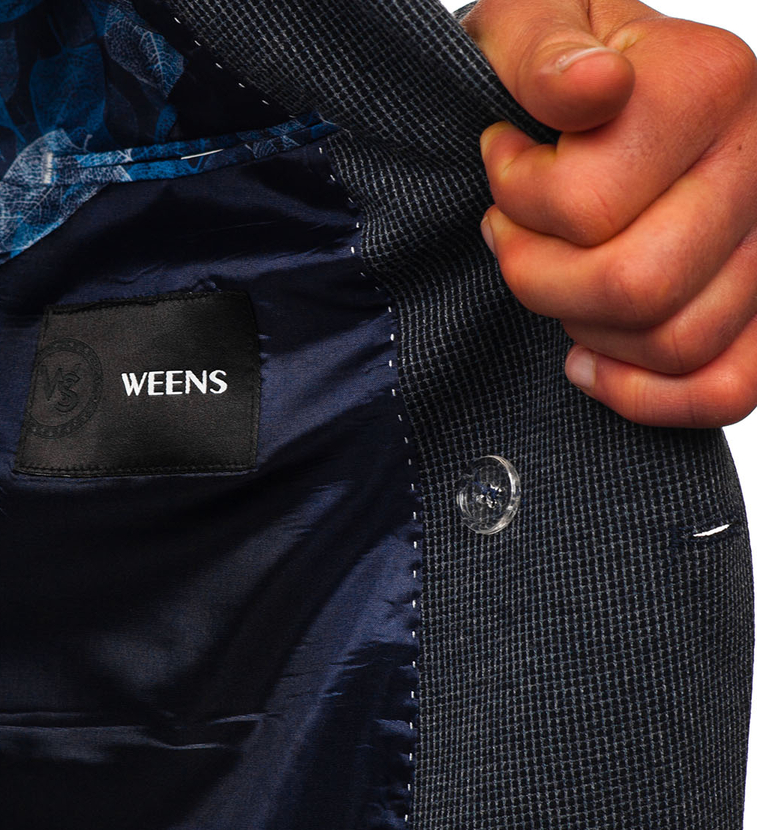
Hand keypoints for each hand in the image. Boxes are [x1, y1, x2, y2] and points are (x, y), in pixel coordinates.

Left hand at [463, 0, 756, 426]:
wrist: (608, 83)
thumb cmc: (566, 61)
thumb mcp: (531, 21)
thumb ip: (542, 49)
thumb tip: (591, 89)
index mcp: (711, 80)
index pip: (590, 203)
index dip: (517, 201)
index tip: (501, 162)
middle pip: (636, 285)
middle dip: (540, 279)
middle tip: (509, 237)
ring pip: (676, 342)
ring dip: (585, 329)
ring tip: (554, 278)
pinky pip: (726, 389)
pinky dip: (646, 395)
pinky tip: (588, 359)